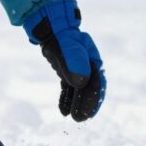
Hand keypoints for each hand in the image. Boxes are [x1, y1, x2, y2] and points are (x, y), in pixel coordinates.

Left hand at [23, 0, 104, 121]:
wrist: (49, 26)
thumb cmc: (59, 36)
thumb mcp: (67, 48)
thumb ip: (74, 64)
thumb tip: (81, 83)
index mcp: (92, 59)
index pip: (97, 82)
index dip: (94, 99)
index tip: (89, 113)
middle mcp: (88, 64)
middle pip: (89, 88)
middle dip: (86, 104)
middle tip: (80, 119)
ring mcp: (78, 67)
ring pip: (80, 89)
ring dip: (77, 103)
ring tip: (74, 118)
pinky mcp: (68, 70)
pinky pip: (69, 87)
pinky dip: (67, 98)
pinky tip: (63, 110)